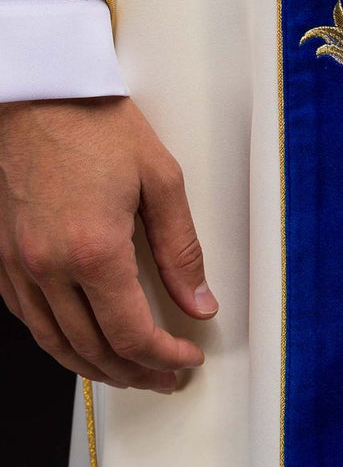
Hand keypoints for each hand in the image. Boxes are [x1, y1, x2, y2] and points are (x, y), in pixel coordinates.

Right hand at [0, 98, 216, 392]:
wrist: (38, 90)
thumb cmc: (96, 122)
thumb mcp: (161, 179)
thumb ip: (182, 250)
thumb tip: (200, 304)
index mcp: (93, 250)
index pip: (131, 335)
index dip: (163, 358)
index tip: (186, 359)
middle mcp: (48, 266)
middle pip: (92, 349)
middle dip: (134, 373)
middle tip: (165, 376)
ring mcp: (17, 264)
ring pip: (55, 343)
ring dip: (95, 367)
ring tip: (130, 371)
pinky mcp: (2, 254)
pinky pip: (28, 317)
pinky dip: (58, 340)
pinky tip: (82, 340)